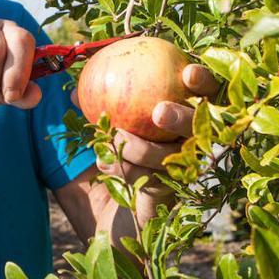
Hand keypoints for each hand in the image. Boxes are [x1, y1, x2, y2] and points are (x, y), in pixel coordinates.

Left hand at [71, 64, 218, 230]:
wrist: (111, 206)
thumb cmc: (110, 155)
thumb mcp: (103, 127)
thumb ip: (96, 108)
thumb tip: (73, 91)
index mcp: (182, 114)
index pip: (205, 93)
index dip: (204, 82)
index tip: (187, 72)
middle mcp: (190, 142)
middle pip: (202, 127)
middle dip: (184, 117)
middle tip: (159, 111)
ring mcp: (183, 170)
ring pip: (173, 156)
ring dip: (144, 148)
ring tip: (118, 138)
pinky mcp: (169, 193)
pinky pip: (151, 180)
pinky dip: (126, 169)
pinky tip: (104, 164)